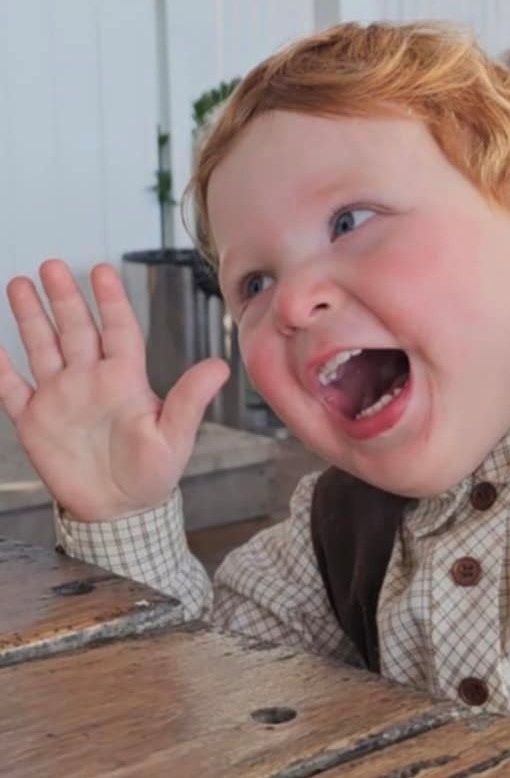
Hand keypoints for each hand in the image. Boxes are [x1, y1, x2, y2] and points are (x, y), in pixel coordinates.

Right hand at [0, 261, 227, 522]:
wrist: (119, 511)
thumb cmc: (152, 474)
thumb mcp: (175, 437)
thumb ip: (190, 400)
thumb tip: (220, 366)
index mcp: (125, 379)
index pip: (117, 330)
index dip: (110, 301)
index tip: (101, 271)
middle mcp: (90, 380)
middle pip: (75, 329)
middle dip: (64, 297)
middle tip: (53, 266)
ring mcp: (60, 397)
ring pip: (42, 347)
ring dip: (31, 318)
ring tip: (20, 284)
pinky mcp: (36, 421)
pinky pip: (12, 389)